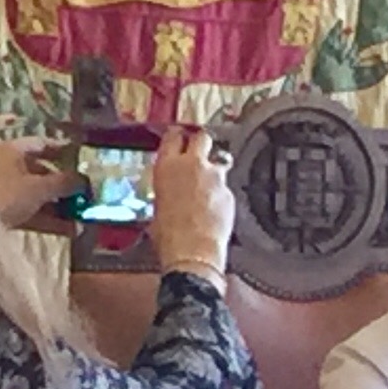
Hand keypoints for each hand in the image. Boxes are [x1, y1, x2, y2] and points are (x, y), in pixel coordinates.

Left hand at [0, 138, 79, 229]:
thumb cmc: (4, 193)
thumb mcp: (39, 187)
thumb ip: (64, 183)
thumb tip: (85, 181)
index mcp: (13, 151)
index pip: (43, 145)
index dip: (64, 152)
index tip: (84, 162)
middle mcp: (8, 167)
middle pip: (43, 174)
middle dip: (66, 188)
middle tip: (88, 198)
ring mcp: (4, 191)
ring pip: (38, 197)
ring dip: (61, 208)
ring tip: (83, 220)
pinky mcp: (3, 213)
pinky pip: (31, 213)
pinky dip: (49, 220)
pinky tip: (70, 231)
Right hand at [149, 125, 236, 274]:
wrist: (192, 252)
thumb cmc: (169, 235)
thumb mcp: (158, 206)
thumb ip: (168, 189)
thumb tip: (172, 192)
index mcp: (167, 166)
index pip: (174, 136)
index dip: (178, 136)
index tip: (180, 137)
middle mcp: (192, 165)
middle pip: (202, 138)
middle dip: (201, 143)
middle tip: (199, 151)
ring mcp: (214, 177)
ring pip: (219, 161)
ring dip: (214, 170)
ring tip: (208, 186)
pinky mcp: (229, 193)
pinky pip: (225, 187)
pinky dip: (221, 194)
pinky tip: (215, 209)